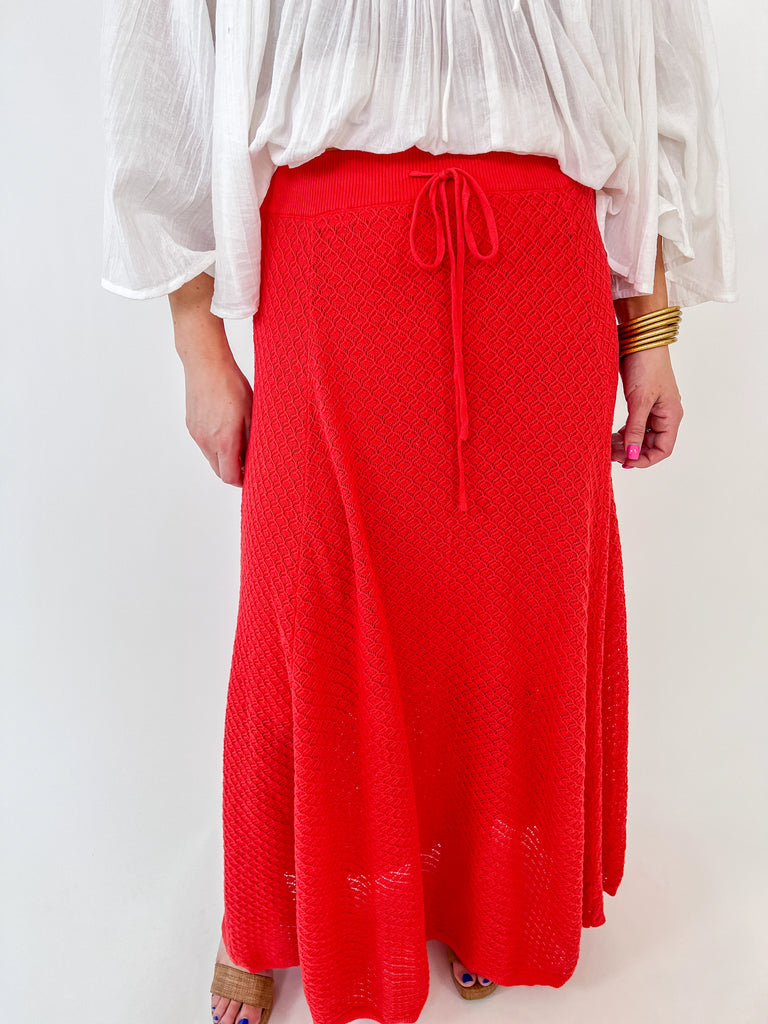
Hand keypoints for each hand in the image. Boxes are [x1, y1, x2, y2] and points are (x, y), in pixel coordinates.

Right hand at [168, 273, 252, 486]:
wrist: (206, 363)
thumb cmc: (232, 384)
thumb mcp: (252, 412)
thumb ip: (252, 439)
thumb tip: (257, 457)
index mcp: (224, 440)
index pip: (229, 477)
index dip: (242, 482)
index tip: (252, 478)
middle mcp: (207, 441)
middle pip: (218, 471)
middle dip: (233, 472)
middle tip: (248, 465)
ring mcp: (196, 434)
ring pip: (210, 458)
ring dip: (223, 459)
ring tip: (238, 445)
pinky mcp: (191, 425)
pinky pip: (203, 445)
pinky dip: (214, 446)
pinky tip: (225, 430)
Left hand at [611, 343, 683, 468]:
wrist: (639, 338)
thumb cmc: (646, 365)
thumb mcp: (639, 401)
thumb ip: (635, 430)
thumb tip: (631, 456)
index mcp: (671, 416)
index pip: (663, 450)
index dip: (644, 460)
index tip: (624, 462)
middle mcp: (664, 415)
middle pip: (650, 445)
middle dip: (631, 452)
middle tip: (609, 453)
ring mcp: (653, 408)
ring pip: (640, 436)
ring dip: (625, 443)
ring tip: (607, 445)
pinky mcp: (641, 401)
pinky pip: (634, 424)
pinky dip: (623, 432)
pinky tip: (611, 434)